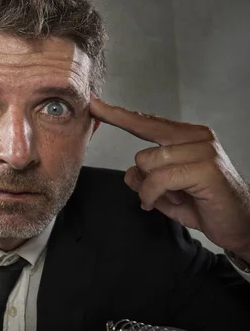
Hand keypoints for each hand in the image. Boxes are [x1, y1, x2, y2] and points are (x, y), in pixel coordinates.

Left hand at [90, 96, 249, 262]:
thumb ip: (145, 178)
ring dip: (153, 189)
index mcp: (188, 136)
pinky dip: (156, 195)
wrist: (242, 225)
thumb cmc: (205, 205)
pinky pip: (158, 179)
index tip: (95, 105)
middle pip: (142, 151)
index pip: (146, 122)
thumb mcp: (166, 191)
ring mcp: (203, 150)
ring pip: (148, 164)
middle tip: (165, 194)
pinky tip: (175, 202)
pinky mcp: (205, 168)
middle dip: (146, 178)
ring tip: (177, 197)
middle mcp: (197, 137)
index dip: (118, 115)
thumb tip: (129, 173)